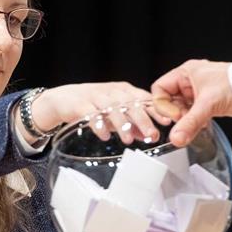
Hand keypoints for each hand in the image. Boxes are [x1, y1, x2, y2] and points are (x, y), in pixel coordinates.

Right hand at [31, 82, 169, 145]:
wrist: (63, 100)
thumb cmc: (93, 106)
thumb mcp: (116, 115)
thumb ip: (133, 124)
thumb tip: (150, 136)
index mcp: (124, 91)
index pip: (144, 98)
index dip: (156, 109)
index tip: (168, 121)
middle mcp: (112, 92)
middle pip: (130, 103)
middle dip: (143, 120)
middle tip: (152, 135)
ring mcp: (95, 96)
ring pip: (112, 108)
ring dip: (122, 124)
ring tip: (128, 140)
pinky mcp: (80, 104)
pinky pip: (91, 113)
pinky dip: (99, 125)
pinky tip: (105, 136)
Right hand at [150, 60, 231, 146]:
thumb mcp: (209, 104)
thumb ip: (190, 122)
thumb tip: (176, 137)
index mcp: (186, 73)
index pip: (160, 89)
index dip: (164, 105)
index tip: (175, 116)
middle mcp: (190, 82)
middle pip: (170, 101)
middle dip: (177, 113)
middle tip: (185, 119)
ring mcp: (198, 92)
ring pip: (182, 109)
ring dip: (187, 119)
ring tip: (197, 122)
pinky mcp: (207, 102)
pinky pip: (193, 114)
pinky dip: (195, 121)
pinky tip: (204, 123)